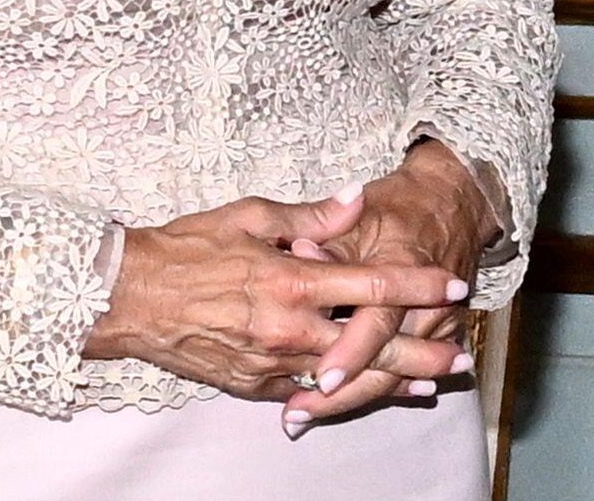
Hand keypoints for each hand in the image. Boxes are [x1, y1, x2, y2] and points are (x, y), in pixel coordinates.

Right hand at [81, 182, 470, 402]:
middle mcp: (289, 328)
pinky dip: (339, 393)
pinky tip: (361, 393)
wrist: (131, 296)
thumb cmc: (187, 247)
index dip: (418, 287)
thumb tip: (354, 199)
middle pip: (372, 346)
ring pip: (346, 378)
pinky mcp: (254, 385)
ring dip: (390, 382)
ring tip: (429, 387)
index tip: (453, 287)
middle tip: (462, 359)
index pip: (372, 284)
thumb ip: (308, 216)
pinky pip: (307, 391)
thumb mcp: (247, 215)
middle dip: (422, 353)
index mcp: (291, 279)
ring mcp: (273, 363)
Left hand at [279, 139, 500, 435]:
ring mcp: (437, 327)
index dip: (350, 351)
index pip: (377, 322)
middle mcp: (426, 306)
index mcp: (404, 267)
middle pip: (384, 365)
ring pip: (392, 378)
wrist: (451, 204)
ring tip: (303, 418)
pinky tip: (342, 407)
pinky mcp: (437, 338)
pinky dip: (372, 391)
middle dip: (341, 394)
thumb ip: (330, 236)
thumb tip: (299, 251)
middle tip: (295, 415)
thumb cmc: (397, 207)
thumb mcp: (361, 212)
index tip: (320, 378)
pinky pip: (404, 375)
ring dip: (350, 399)